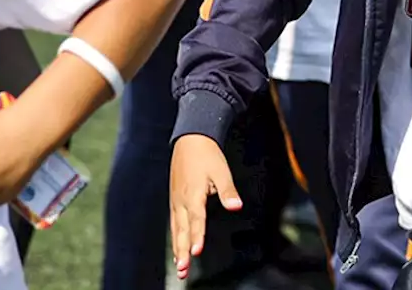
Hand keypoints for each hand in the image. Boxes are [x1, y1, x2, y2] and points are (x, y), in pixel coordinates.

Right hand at [170, 135, 241, 280]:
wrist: (190, 139)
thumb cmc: (208, 155)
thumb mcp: (221, 171)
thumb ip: (228, 191)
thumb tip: (236, 206)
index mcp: (193, 195)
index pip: (196, 220)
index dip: (196, 236)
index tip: (196, 252)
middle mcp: (181, 201)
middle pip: (182, 230)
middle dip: (183, 251)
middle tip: (183, 271)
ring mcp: (176, 201)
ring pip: (176, 230)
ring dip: (178, 249)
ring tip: (180, 268)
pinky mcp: (175, 200)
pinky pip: (175, 223)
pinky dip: (176, 238)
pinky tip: (178, 249)